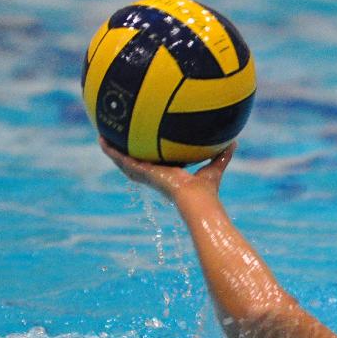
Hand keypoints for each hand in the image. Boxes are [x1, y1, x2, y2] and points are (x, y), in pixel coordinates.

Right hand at [98, 136, 234, 200]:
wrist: (197, 200)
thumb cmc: (207, 191)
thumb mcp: (214, 167)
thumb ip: (222, 155)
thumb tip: (235, 141)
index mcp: (169, 176)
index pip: (156, 164)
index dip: (149, 156)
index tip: (144, 146)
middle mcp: (155, 176)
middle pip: (136, 163)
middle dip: (126, 152)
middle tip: (116, 140)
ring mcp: (147, 176)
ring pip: (125, 162)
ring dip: (113, 151)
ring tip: (102, 137)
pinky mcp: (142, 174)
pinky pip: (122, 161)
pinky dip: (112, 152)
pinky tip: (103, 140)